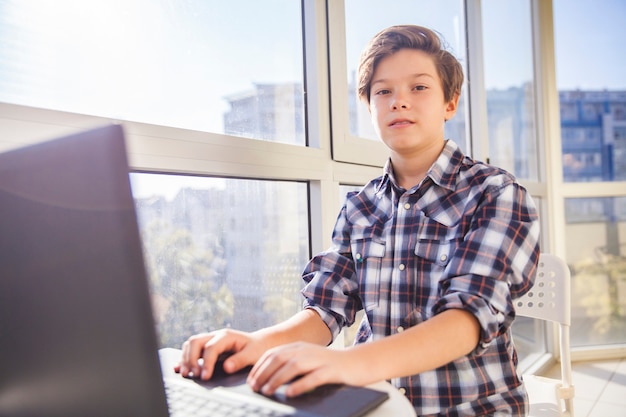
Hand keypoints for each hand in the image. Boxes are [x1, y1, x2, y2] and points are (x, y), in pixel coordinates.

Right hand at [174, 328, 265, 379]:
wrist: (260, 343)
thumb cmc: (257, 348)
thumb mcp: (253, 354)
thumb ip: (240, 360)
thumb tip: (226, 368)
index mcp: (226, 336)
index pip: (210, 347)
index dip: (206, 362)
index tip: (205, 377)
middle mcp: (215, 336)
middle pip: (195, 342)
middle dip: (191, 358)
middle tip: (193, 374)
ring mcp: (210, 340)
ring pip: (191, 344)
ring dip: (186, 358)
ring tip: (186, 373)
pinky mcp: (207, 347)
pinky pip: (191, 349)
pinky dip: (184, 358)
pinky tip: (178, 367)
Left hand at [247, 342, 363, 397]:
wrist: (358, 362)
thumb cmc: (331, 366)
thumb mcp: (308, 361)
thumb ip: (291, 365)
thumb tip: (268, 378)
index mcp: (299, 347)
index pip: (273, 353)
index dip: (259, 366)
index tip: (250, 380)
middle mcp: (307, 350)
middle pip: (280, 358)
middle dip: (264, 373)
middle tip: (254, 387)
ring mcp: (319, 359)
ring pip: (293, 366)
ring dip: (277, 379)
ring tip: (267, 391)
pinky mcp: (331, 370)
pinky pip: (313, 377)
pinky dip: (299, 385)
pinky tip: (290, 393)